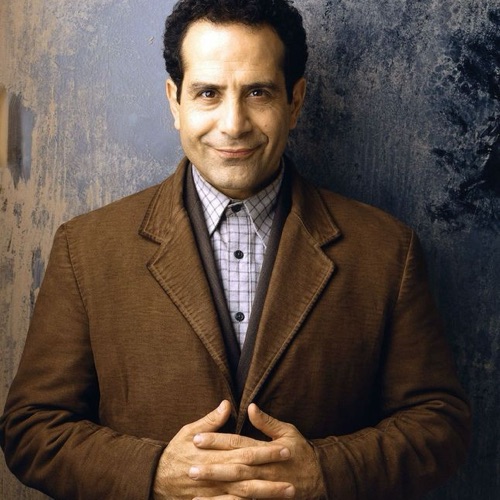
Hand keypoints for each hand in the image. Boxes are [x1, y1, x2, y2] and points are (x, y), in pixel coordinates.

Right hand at [153, 401, 294, 499]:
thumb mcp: (189, 430)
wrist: (154, 478)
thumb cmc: (174, 452)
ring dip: (266, 494)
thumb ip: (211, 420)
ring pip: (244, 495)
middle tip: (294, 473)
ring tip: (288, 493)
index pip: (245, 450)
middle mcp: (216, 473)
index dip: (266, 450)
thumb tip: (227, 405)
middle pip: (248, 474)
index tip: (285, 448)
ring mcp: (213, 491)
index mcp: (213, 453)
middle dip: (272, 474)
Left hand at [192, 404, 325, 499]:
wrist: (321, 477)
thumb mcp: (287, 431)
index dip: (217, 441)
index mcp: (266, 449)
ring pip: (237, 490)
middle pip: (234, 467)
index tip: (197, 438)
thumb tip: (250, 406)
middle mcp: (263, 469)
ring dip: (216, 490)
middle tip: (190, 466)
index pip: (237, 443)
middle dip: (211, 467)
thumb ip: (267, 422)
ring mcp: (265, 488)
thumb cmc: (301, 451)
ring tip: (195, 491)